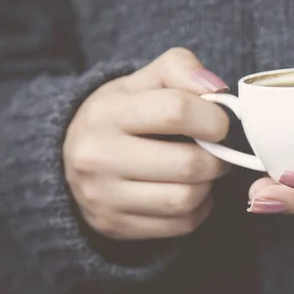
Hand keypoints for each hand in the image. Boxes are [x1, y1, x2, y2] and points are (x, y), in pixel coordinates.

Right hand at [64, 48, 230, 238]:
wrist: (74, 160)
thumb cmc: (122, 116)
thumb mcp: (142, 81)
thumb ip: (180, 68)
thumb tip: (215, 88)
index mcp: (106, 113)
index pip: (176, 111)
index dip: (213, 117)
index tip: (220, 123)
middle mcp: (97, 157)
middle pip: (188, 164)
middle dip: (218, 157)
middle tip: (218, 150)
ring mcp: (104, 197)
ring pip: (186, 199)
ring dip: (209, 185)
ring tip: (203, 170)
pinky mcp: (116, 225)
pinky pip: (182, 224)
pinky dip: (199, 208)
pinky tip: (190, 191)